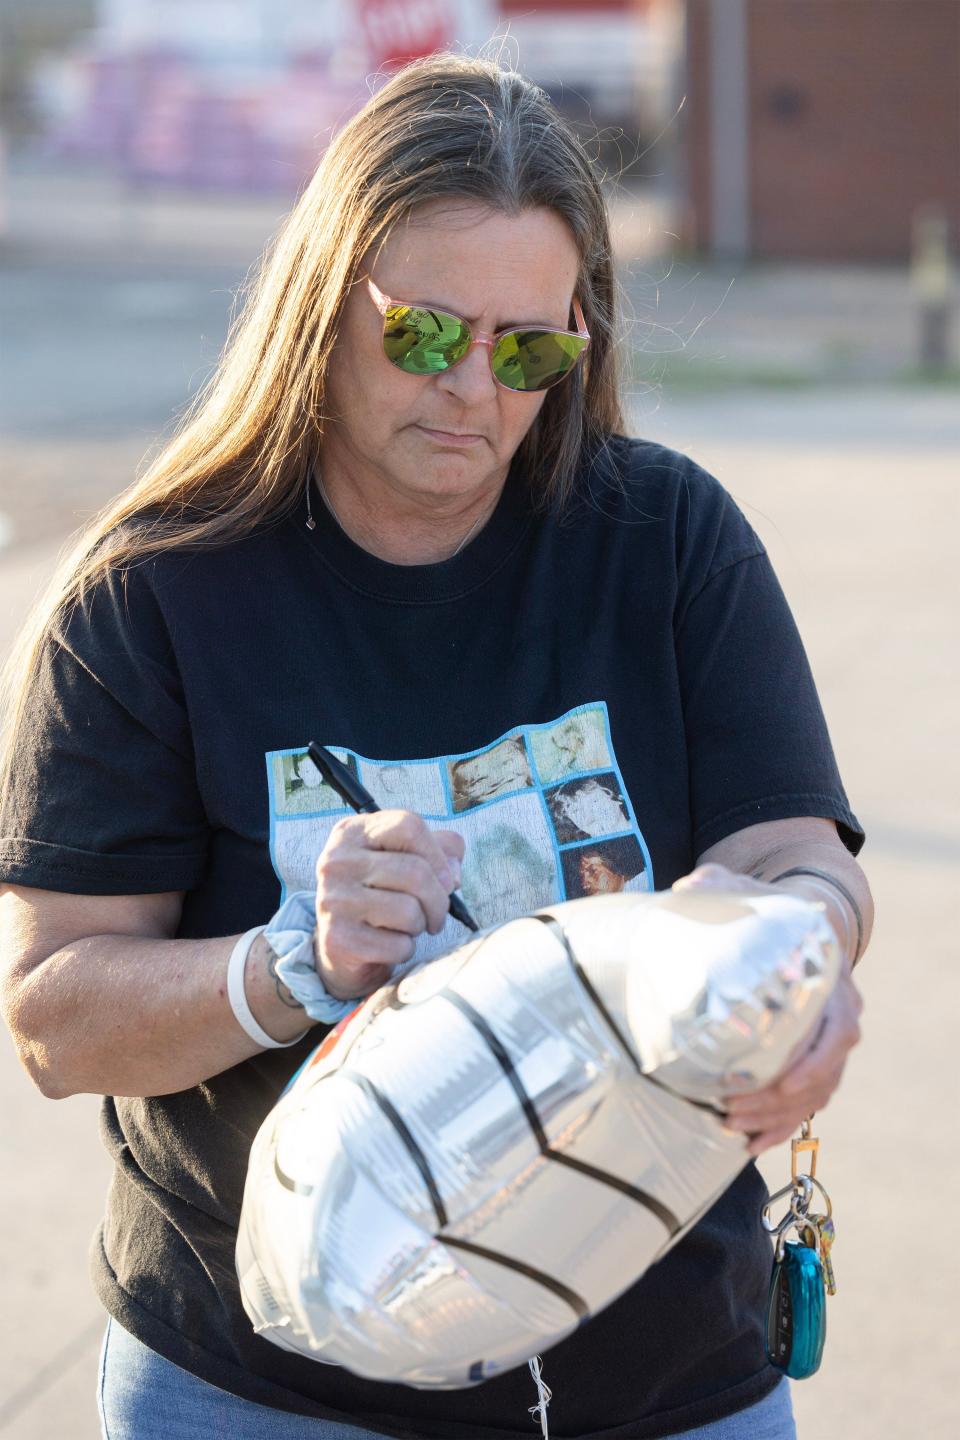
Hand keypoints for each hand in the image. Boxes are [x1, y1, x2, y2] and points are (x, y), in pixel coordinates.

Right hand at [314, 810, 464, 1000]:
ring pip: (408, 910)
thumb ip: (440, 849)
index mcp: (353, 832)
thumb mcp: (406, 858)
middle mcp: (337, 861)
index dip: (438, 855)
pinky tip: (390, 943)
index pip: (409, 827)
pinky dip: (405, 949)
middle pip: (415, 872)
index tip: (447, 879)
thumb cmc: (381, 894)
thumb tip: (452, 874)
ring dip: (420, 925)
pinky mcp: (338, 939)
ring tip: (408, 925)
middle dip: (438, 900)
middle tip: (435, 914)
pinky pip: (397, 945)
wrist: (341, 946)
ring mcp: (334, 899)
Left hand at [673, 863, 863, 1154]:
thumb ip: (721, 887)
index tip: (784, 1078)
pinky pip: (803, 1105)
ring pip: (812, 1095)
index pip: (839, 1030)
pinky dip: (778, 1127)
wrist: (796, 929)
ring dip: (775, 1118)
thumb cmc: (770, 914)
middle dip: (778, 1099)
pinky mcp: (810, 1064)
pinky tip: (748, 1144)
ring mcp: (826, 1045)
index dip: (815, 1060)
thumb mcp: (748, 892)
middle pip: (822, 1073)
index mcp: (831, 982)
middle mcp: (838, 1018)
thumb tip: (687, 888)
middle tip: (732, 1109)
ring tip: (732, 1129)